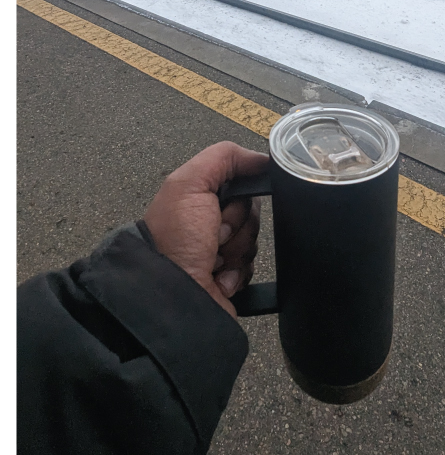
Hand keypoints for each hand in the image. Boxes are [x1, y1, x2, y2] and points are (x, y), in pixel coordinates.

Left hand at [144, 142, 267, 318]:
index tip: (224, 205)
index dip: (240, 195)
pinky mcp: (229, 277)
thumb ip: (223, 157)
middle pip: (252, 212)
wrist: (172, 297)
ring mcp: (219, 251)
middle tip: (214, 234)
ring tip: (212, 260)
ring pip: (254, 240)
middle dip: (236, 224)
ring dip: (236, 250)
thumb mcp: (190, 184)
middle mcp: (208, 222)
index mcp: (197, 197)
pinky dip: (238, 272)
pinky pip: (253, 267)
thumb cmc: (174, 239)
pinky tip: (218, 277)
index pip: (241, 183)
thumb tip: (261, 158)